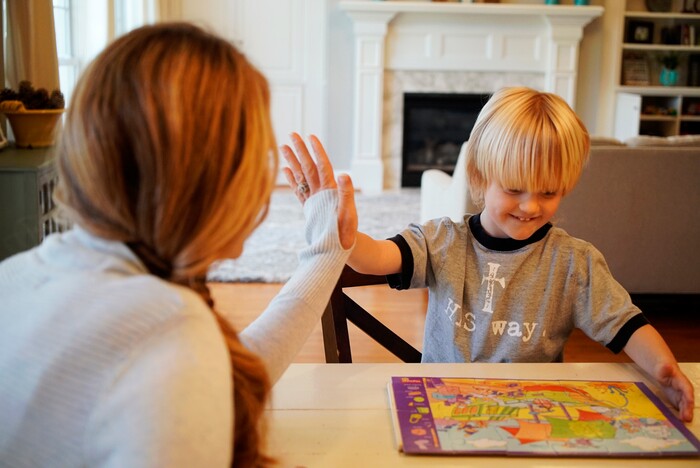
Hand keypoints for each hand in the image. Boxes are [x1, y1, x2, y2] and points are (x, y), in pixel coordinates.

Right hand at [281, 133, 356, 248]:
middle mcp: (322, 191)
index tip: (310, 136)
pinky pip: (299, 190)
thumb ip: (346, 193)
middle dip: (301, 150)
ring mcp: (315, 198)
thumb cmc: (346, 232)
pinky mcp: (310, 207)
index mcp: (331, 190)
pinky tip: (285, 171)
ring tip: (283, 147)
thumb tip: (344, 175)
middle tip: (292, 134)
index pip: (323, 166)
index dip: (317, 151)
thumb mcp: (348, 212)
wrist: (341, 246)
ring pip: (302, 175)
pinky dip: (292, 180)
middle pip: (309, 166)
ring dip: (293, 161)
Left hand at [657, 363, 694, 421]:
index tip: (689, 402)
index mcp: (682, 382)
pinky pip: (681, 409)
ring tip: (684, 421)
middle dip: (688, 409)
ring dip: (686, 414)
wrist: (664, 372)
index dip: (688, 396)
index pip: (687, 389)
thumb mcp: (663, 368)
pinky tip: (679, 422)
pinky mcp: (678, 402)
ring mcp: (682, 397)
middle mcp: (685, 391)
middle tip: (686, 418)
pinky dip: (681, 415)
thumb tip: (667, 365)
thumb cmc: (664, 369)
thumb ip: (665, 368)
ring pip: (685, 406)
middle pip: (688, 400)